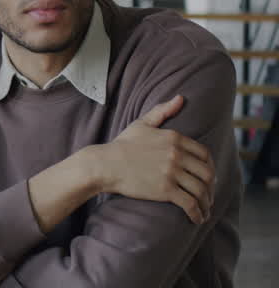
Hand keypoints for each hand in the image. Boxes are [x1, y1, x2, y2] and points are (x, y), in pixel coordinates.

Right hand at [96, 94, 214, 223]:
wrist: (105, 164)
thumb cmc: (122, 145)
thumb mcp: (142, 124)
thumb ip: (162, 111)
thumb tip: (180, 98)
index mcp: (174, 138)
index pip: (204, 154)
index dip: (210, 167)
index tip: (208, 176)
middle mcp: (176, 154)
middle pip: (207, 173)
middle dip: (211, 187)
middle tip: (208, 195)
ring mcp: (172, 172)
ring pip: (200, 190)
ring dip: (206, 202)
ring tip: (204, 209)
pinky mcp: (165, 190)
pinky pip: (190, 203)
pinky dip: (197, 213)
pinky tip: (198, 219)